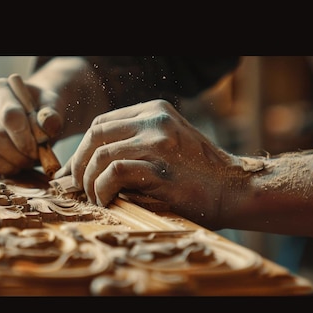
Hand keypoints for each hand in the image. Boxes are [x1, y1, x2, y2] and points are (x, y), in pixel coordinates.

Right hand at [0, 77, 61, 175]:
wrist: (39, 117)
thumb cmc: (44, 108)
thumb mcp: (53, 105)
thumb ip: (52, 113)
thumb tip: (47, 125)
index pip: (8, 115)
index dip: (26, 134)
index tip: (41, 142)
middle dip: (22, 150)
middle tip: (39, 153)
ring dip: (18, 162)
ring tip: (33, 156)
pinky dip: (11, 169)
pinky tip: (23, 162)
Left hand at [58, 99, 239, 223]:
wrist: (236, 190)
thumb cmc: (198, 176)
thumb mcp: (167, 147)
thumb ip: (132, 148)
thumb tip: (81, 170)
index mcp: (154, 111)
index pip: (101, 124)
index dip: (83, 150)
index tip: (76, 172)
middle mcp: (154, 120)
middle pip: (95, 135)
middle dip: (79, 165)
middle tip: (78, 188)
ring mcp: (158, 141)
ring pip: (101, 155)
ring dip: (89, 182)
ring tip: (95, 199)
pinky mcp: (160, 166)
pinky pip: (113, 172)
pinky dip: (101, 189)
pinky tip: (107, 201)